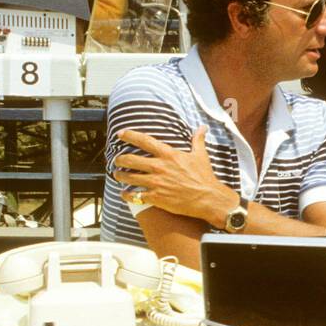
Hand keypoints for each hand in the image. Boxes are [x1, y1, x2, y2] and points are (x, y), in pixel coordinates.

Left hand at [112, 126, 235, 226]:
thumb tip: (202, 127)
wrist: (208, 198)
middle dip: (120, 159)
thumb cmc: (204, 176)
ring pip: (129, 177)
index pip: (144, 140)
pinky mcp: (156, 197)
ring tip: (117, 175)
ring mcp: (156, 183)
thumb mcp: (201, 155)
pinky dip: (127, 194)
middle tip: (117, 160)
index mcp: (168, 154)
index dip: (129, 135)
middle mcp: (159, 167)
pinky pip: (135, 195)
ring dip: (120, 175)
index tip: (120, 134)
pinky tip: (125, 194)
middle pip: (130, 159)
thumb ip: (198, 140)